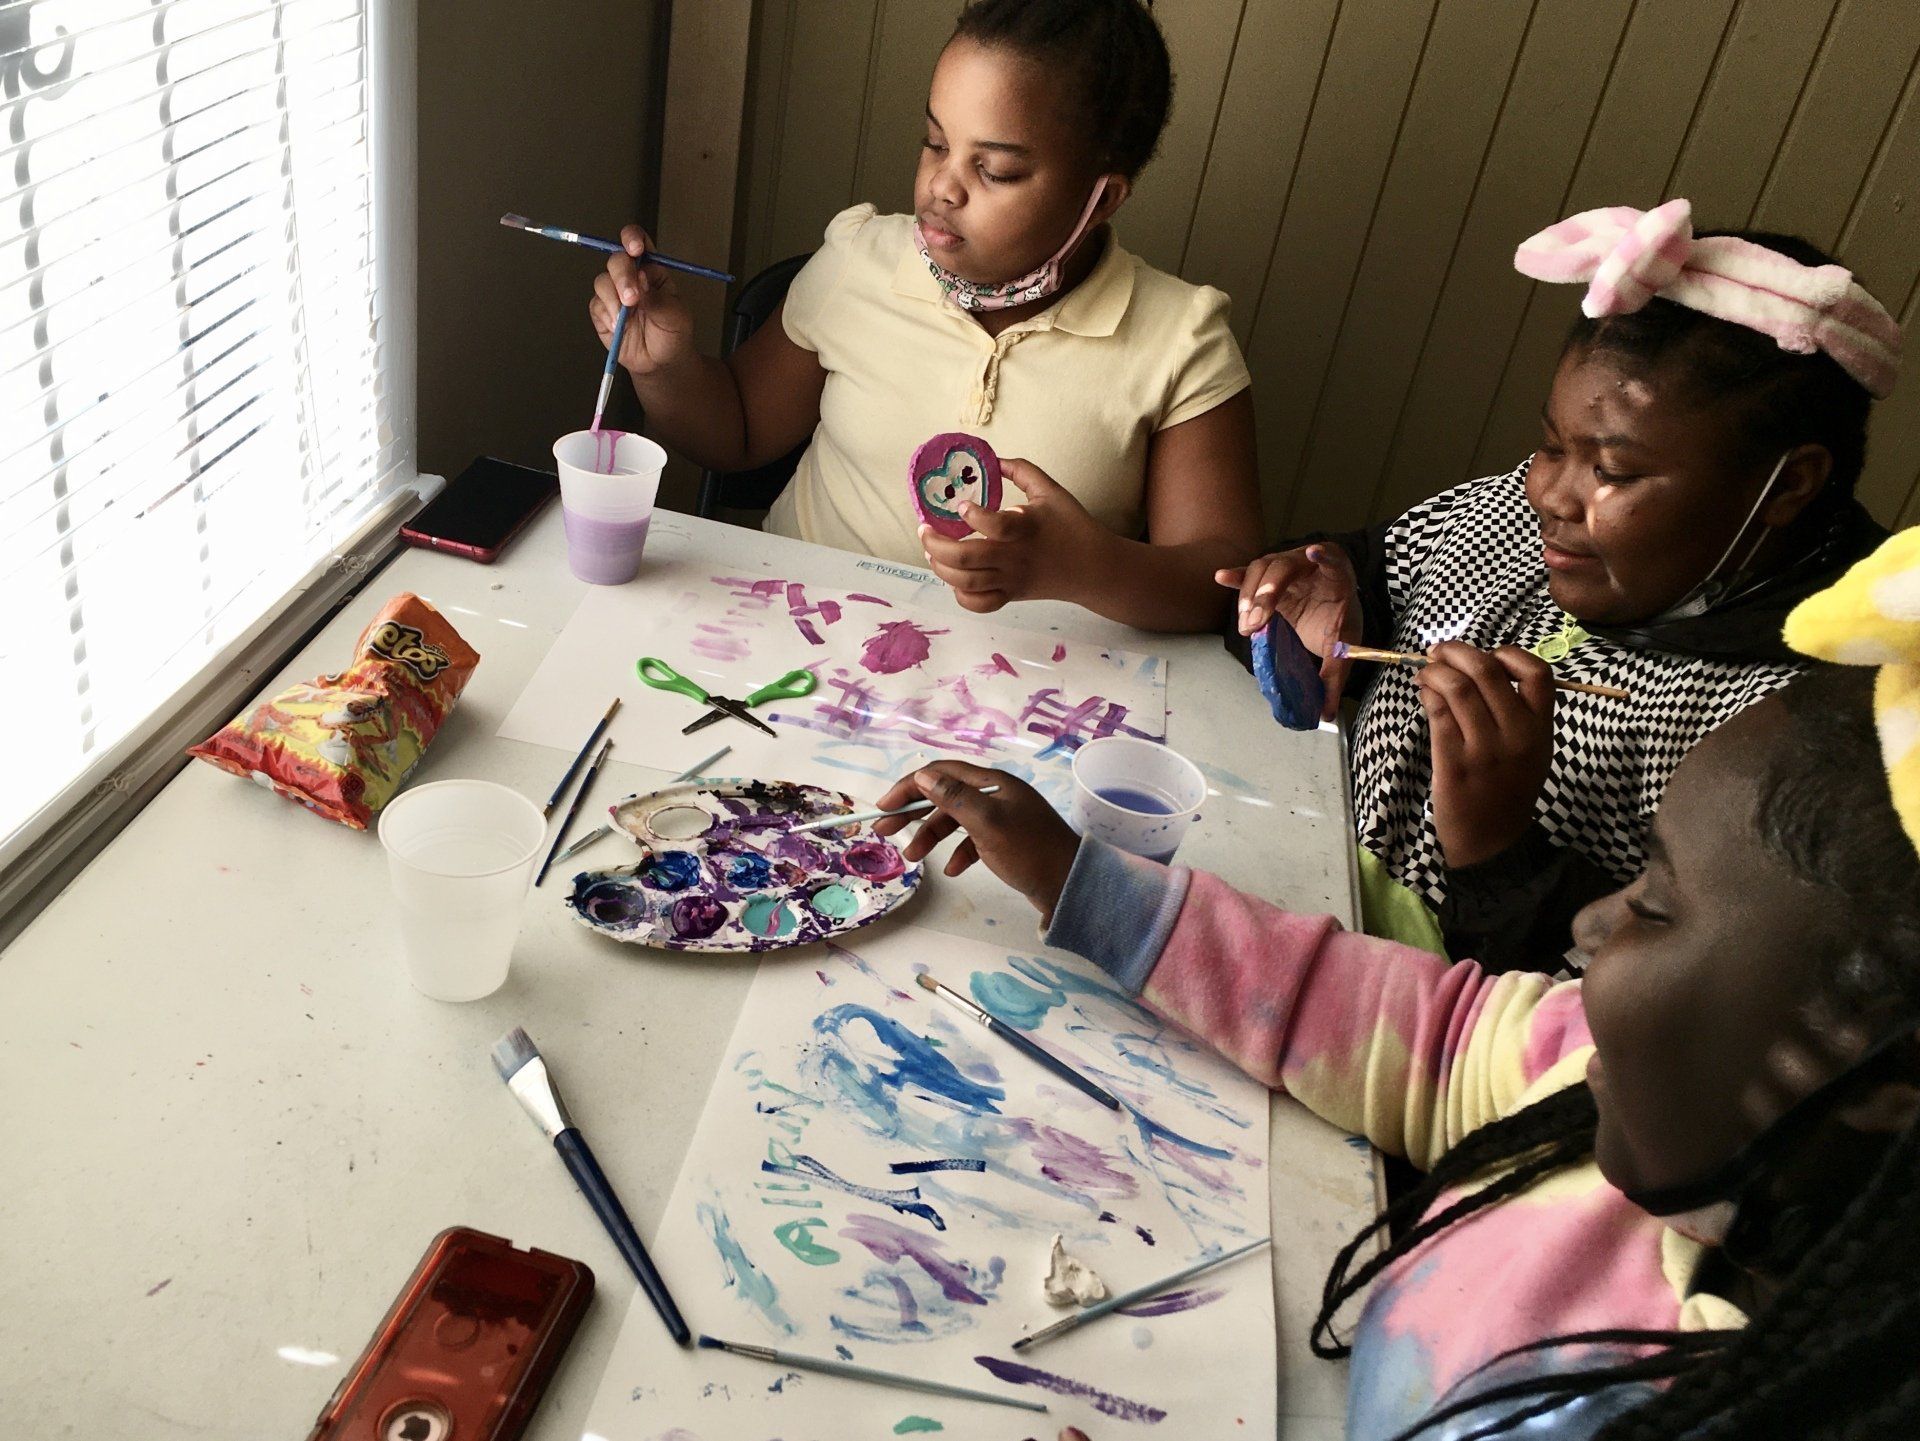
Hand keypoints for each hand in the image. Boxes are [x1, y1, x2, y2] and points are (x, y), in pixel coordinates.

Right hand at [588, 225, 696, 374]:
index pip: (638, 242)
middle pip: (616, 260)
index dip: (632, 239)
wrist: (660, 362)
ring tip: (625, 318)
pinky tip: (618, 326)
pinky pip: (596, 304)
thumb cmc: (673, 334)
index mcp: (651, 269)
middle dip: (622, 276)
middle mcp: (630, 276)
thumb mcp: (675, 316)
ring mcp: (614, 292)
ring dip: (613, 299)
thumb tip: (640, 279)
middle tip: (632, 298)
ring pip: (602, 281)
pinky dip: (605, 314)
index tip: (635, 250)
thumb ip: (659, 298)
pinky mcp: (602, 310)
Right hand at [871, 762, 1079, 922]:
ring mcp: (1002, 818)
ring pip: (956, 820)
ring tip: (913, 858)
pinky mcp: (1006, 841)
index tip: (883, 806)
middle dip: (914, 811)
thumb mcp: (987, 823)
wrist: (1070, 886)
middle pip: (945, 795)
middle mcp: (996, 795)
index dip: (910, 786)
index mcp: (993, 783)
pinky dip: (959, 852)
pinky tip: (953, 870)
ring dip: (932, 836)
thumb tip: (923, 775)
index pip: (942, 773)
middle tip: (884, 830)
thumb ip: (954, 797)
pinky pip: (973, 840)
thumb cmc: (1029, 851)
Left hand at [919, 458, 1112, 613]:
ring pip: (966, 582)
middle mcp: (1015, 556)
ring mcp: (1011, 579)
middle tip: (925, 530)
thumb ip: (1021, 470)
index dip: (972, 515)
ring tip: (931, 552)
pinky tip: (954, 579)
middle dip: (937, 545)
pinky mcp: (1011, 595)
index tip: (961, 505)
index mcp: (1026, 528)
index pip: (994, 525)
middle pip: (967, 558)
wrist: (1094, 567)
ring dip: (941, 568)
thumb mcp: (1051, 490)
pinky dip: (961, 595)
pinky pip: (980, 604)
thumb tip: (993, 459)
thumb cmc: (1072, 524)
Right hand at [1216, 544, 1360, 713]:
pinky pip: (1249, 573)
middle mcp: (1309, 563)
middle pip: (1284, 566)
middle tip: (1257, 622)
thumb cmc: (1338, 620)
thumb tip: (1326, 715)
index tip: (1313, 552)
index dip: (1324, 557)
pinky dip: (1237, 577)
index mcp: (1337, 574)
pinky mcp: (1268, 576)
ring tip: (1247, 625)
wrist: (1332, 607)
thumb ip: (1334, 676)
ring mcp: (1286, 565)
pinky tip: (1221, 577)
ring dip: (1250, 595)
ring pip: (1262, 569)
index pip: (1332, 560)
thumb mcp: (1343, 647)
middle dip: (1267, 593)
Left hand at [1415, 641, 1555, 867]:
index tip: (1487, 655)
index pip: (1538, 674)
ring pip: (1458, 688)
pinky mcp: (1454, 762)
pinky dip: (1426, 693)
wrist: (1491, 842)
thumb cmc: (1506, 789)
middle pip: (1488, 671)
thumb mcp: (1530, 751)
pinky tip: (1422, 692)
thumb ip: (1515, 712)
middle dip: (1458, 651)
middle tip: (1439, 651)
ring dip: (1435, 670)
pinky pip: (1438, 712)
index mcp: (1541, 729)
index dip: (1509, 654)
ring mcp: (1486, 749)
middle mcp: (1518, 735)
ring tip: (1425, 671)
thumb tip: (1474, 666)